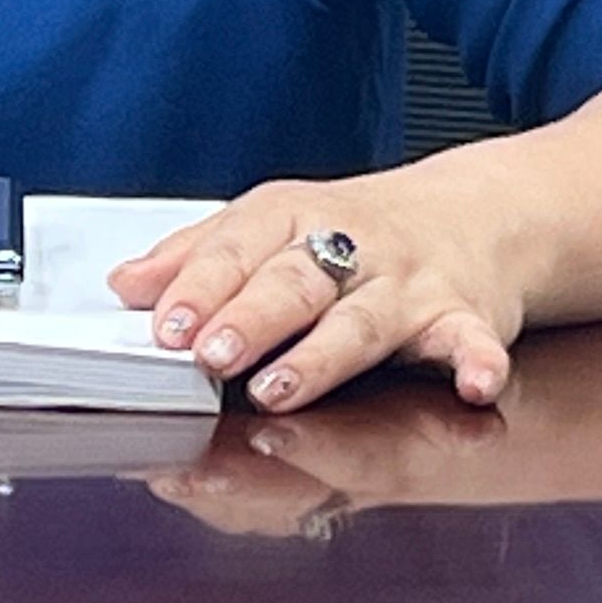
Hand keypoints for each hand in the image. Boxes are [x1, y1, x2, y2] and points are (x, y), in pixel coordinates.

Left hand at [110, 160, 529, 413]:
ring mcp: (407, 282)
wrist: (473, 213)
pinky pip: (470, 340)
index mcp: (293, 217)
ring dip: (322, 356)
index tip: (164, 325)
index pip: (238, 246)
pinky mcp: (462, 314)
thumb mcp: (270, 226)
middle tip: (208, 355)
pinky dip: (476, 361)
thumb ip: (198, 257)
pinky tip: (474, 385)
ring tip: (278, 389)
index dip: (198, 287)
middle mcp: (351, 246)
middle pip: (293, 282)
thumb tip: (125, 285)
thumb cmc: (357, 230)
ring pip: (362, 320)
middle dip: (248, 318)